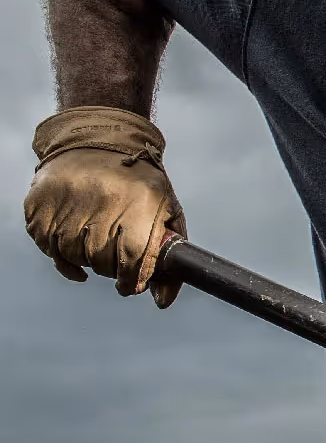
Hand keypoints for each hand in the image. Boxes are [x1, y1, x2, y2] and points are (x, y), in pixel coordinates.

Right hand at [25, 106, 182, 307]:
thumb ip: (169, 257)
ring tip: (94, 245)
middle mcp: (100, 203)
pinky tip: (71, 246)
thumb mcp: (166, 211)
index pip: (132, 259)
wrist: (99, 140)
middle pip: (101, 260)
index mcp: (138, 205)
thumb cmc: (141, 183)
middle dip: (109, 269)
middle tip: (114, 261)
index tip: (131, 285)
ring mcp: (66, 201)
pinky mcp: (40, 202)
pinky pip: (44, 243)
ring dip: (84, 260)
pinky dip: (58, 253)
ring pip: (70, 254)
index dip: (132, 280)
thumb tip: (162, 303)